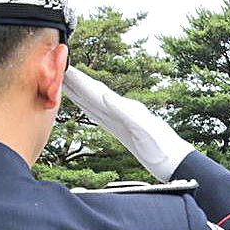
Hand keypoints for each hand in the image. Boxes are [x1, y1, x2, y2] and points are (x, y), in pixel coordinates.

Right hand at [62, 67, 193, 181]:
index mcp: (125, 109)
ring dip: (79, 92)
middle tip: (54, 67)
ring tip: (63, 81)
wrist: (174, 162)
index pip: (97, 92)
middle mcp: (122, 111)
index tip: (63, 67)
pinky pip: (100, 115)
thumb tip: (105, 95)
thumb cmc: (162, 148)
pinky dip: (88, 107)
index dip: (80, 81)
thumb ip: (124, 112)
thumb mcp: (143, 130)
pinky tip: (83, 104)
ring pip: (94, 102)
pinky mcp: (122, 130)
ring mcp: (122, 119)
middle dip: (74, 81)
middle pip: (93, 92)